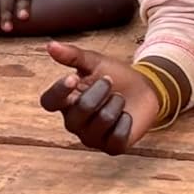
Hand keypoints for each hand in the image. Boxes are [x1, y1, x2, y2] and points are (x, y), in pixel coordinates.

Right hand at [39, 41, 161, 153]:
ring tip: (118, 99)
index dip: (59, 92)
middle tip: (109, 82)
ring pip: (102, 121)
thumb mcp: (94, 62)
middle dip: (100, 91)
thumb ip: (72, 56)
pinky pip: (117, 137)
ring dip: (116, 104)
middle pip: (81, 109)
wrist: (144, 91)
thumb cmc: (115, 76)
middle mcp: (73, 122)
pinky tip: (126, 116)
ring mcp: (91, 137)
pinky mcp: (111, 148)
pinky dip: (126, 121)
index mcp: (64, 101)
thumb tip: (50, 46)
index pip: (49, 102)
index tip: (74, 78)